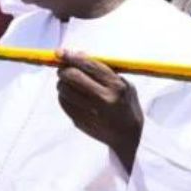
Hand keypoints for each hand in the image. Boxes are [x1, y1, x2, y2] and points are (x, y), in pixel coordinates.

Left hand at [55, 50, 142, 170]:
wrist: (129, 138)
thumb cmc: (126, 105)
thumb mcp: (124, 85)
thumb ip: (102, 70)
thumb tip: (76, 54)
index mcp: (116, 87)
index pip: (89, 66)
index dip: (71, 57)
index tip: (61, 52)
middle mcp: (103, 99)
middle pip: (71, 76)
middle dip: (64, 69)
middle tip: (64, 69)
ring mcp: (90, 112)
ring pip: (63, 89)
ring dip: (62, 82)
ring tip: (69, 83)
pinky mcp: (80, 121)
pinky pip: (63, 102)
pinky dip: (64, 96)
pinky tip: (72, 96)